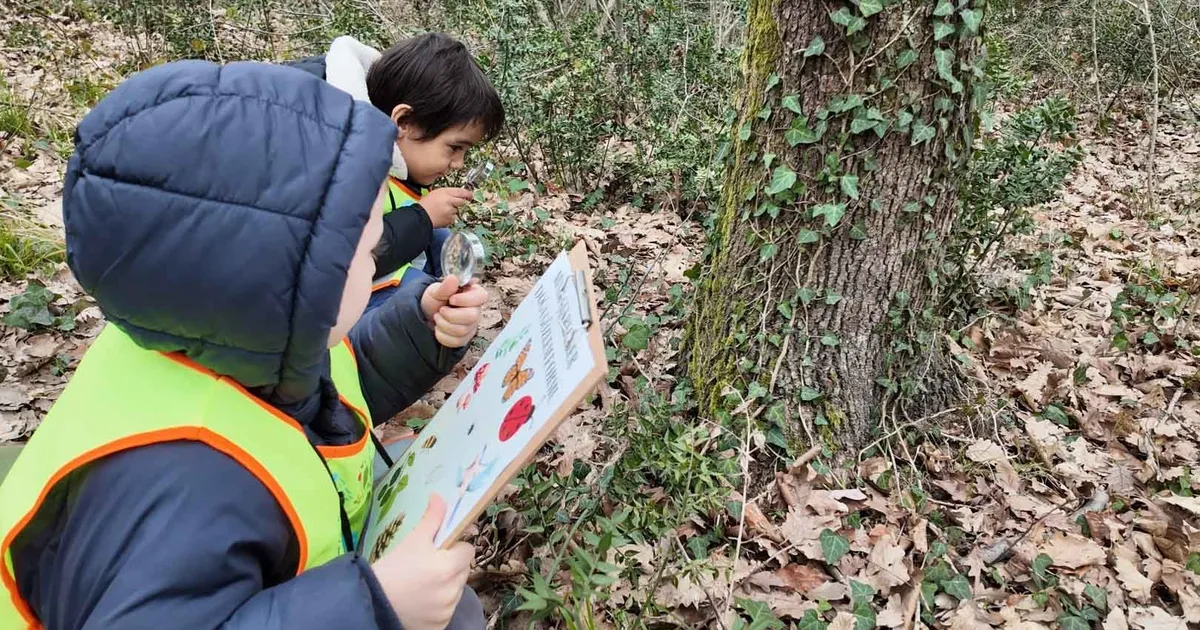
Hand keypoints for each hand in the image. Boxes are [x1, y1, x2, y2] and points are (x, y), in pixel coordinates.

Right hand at [373, 495, 473, 629]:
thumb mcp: (412, 541)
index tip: (439, 549)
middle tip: (426, 565)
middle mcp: (453, 590)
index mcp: (450, 566)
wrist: (370, 604)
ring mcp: (447, 610)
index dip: (455, 547)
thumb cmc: (392, 569)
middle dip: (450, 566)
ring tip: (420, 584)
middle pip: (462, 571)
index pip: (467, 551)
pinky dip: (437, 605)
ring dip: (444, 586)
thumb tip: (440, 497)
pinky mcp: (439, 625)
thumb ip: (432, 519)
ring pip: (454, 591)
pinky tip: (419, 600)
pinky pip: (445, 610)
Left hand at [420, 276, 488, 347]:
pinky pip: (456, 341)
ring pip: (462, 331)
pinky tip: (439, 328)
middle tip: (441, 310)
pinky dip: (442, 335)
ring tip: (438, 317)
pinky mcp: (464, 338)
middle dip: (450, 315)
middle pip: (472, 317)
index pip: (482, 297)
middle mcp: (476, 310)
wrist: (426, 314)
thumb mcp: (436, 290)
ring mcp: (471, 326)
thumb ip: (445, 286)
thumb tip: (453, 278)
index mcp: (473, 294)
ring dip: (443, 324)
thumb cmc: (435, 300)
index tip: (452, 299)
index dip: (467, 300)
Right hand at [421, 188, 471, 227]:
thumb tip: (457, 195)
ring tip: (443, 211)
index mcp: (445, 192)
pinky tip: (442, 216)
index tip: (470, 195)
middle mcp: (449, 201)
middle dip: (461, 202)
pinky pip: (453, 218)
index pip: (461, 192)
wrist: (421, 216)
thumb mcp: (436, 193)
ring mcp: (450, 211)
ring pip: (457, 210)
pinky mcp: (449, 220)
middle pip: (462, 201)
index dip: (467, 194)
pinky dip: (450, 218)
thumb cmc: (426, 204)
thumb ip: (447, 193)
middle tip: (455, 204)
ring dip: (453, 211)